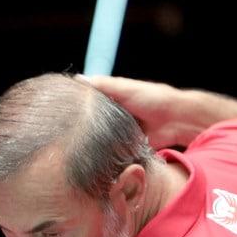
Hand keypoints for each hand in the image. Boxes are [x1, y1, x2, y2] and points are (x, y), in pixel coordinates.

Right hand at [76, 75, 196, 148]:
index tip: (60, 112)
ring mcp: (118, 134)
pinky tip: (95, 157)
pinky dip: (106, 155)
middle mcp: (113, 117)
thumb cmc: (154, 98)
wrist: (176, 121)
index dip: (75, 108)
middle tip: (66, 134)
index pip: (87, 104)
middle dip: (81, 129)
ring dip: (92, 143)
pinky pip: (112, 153)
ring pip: (99, 140)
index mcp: (111, 101)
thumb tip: (78, 78)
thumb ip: (104, 85)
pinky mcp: (125, 149)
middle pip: (91, 124)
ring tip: (76, 147)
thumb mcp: (126, 88)